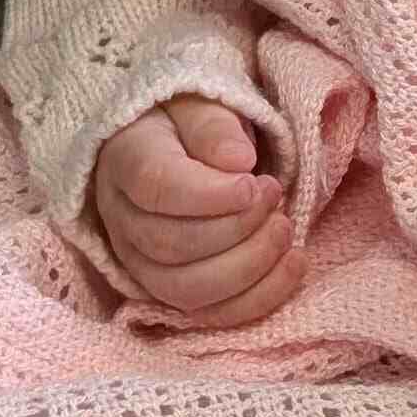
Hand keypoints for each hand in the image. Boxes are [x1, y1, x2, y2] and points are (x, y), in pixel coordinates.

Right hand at [91, 93, 304, 324]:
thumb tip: (238, 160)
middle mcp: (122, 220)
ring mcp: (140, 263)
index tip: (253, 183)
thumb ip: (214, 127)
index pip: (157, 188)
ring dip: (249, 265)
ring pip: (186, 289)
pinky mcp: (169, 289)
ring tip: (285, 227)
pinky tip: (294, 264)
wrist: (173, 147)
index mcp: (126, 161)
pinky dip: (257, 298)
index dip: (209, 194)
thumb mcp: (198, 103)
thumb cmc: (187, 122)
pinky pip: (209, 313)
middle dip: (236, 227)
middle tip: (275, 194)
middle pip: (171, 245)